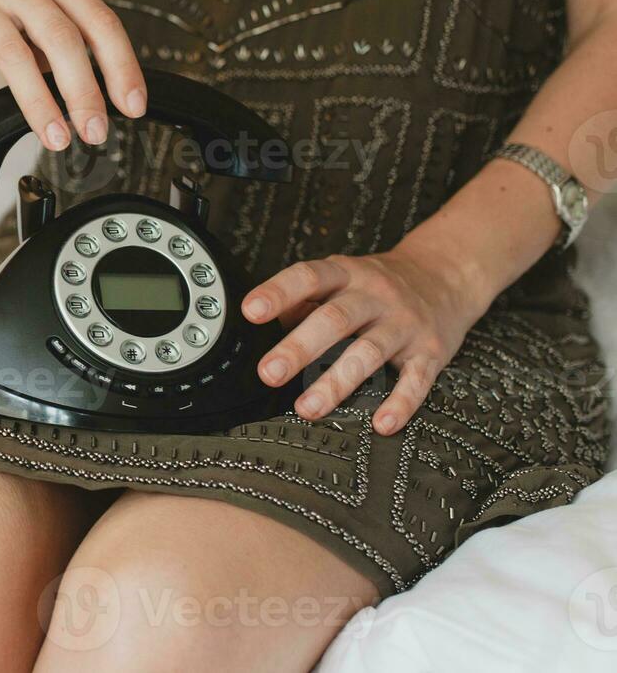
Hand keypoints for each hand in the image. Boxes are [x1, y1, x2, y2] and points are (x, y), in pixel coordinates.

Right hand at [0, 0, 146, 149]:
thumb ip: (59, 28)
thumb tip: (81, 85)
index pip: (99, 22)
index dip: (121, 65)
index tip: (132, 105)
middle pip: (62, 39)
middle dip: (84, 92)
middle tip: (96, 132)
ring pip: (15, 55)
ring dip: (38, 104)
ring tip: (55, 139)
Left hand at [243, 240, 490, 435]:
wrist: (447, 275)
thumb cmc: (381, 283)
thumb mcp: (343, 275)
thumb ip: (307, 298)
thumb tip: (271, 324)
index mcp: (347, 274)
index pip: (308, 277)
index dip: (278, 293)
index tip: (250, 311)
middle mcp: (375, 296)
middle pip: (334, 319)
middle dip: (299, 348)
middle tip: (269, 373)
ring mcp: (404, 324)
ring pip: (368, 353)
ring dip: (336, 383)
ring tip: (306, 408)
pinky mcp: (431, 351)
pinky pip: (416, 380)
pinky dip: (400, 404)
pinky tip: (381, 424)